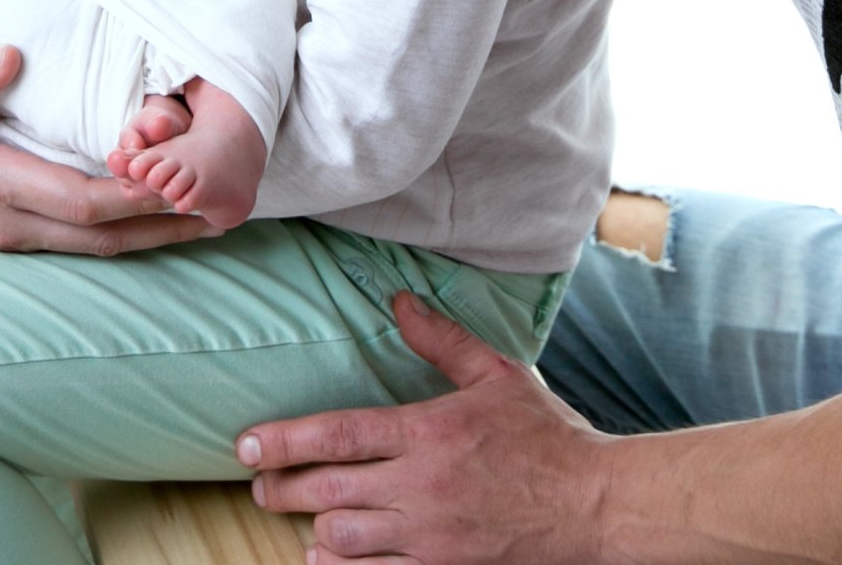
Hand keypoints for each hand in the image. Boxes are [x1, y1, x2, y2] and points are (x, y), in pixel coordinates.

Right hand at [0, 39, 211, 255]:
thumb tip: (15, 53)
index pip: (80, 200)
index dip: (135, 197)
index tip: (183, 182)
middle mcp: (7, 222)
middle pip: (100, 236)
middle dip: (163, 225)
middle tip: (220, 210)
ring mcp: (6, 239)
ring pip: (91, 248)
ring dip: (148, 237)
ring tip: (203, 222)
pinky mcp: (5, 241)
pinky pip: (72, 244)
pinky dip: (116, 235)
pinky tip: (149, 224)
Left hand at [240, 293, 619, 563]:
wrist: (596, 504)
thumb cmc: (548, 437)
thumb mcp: (498, 375)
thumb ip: (442, 341)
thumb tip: (400, 303)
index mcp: (428, 432)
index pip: (337, 435)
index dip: (283, 441)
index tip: (245, 445)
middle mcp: (421, 486)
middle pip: (327, 491)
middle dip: (281, 488)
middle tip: (258, 485)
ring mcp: (430, 536)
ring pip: (343, 538)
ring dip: (312, 528)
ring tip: (299, 516)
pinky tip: (326, 557)